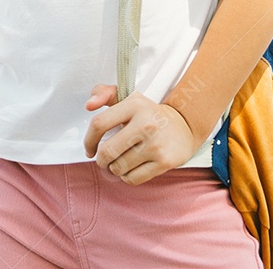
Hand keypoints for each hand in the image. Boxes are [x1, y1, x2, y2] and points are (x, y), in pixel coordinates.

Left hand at [83, 83, 197, 183]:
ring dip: (114, 168)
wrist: (183, 125)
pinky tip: (131, 167)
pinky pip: (132, 179)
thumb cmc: (148, 113)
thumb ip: (103, 93)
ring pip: (118, 167)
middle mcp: (145, 124)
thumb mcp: (128, 97)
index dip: (88, 140)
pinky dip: (127, 176)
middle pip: (107, 151)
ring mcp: (156, 144)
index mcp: (134, 105)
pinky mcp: (164, 162)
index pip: (99, 123)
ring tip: (120, 160)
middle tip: (104, 159)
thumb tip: (88, 105)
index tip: (89, 148)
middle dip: (101, 159)